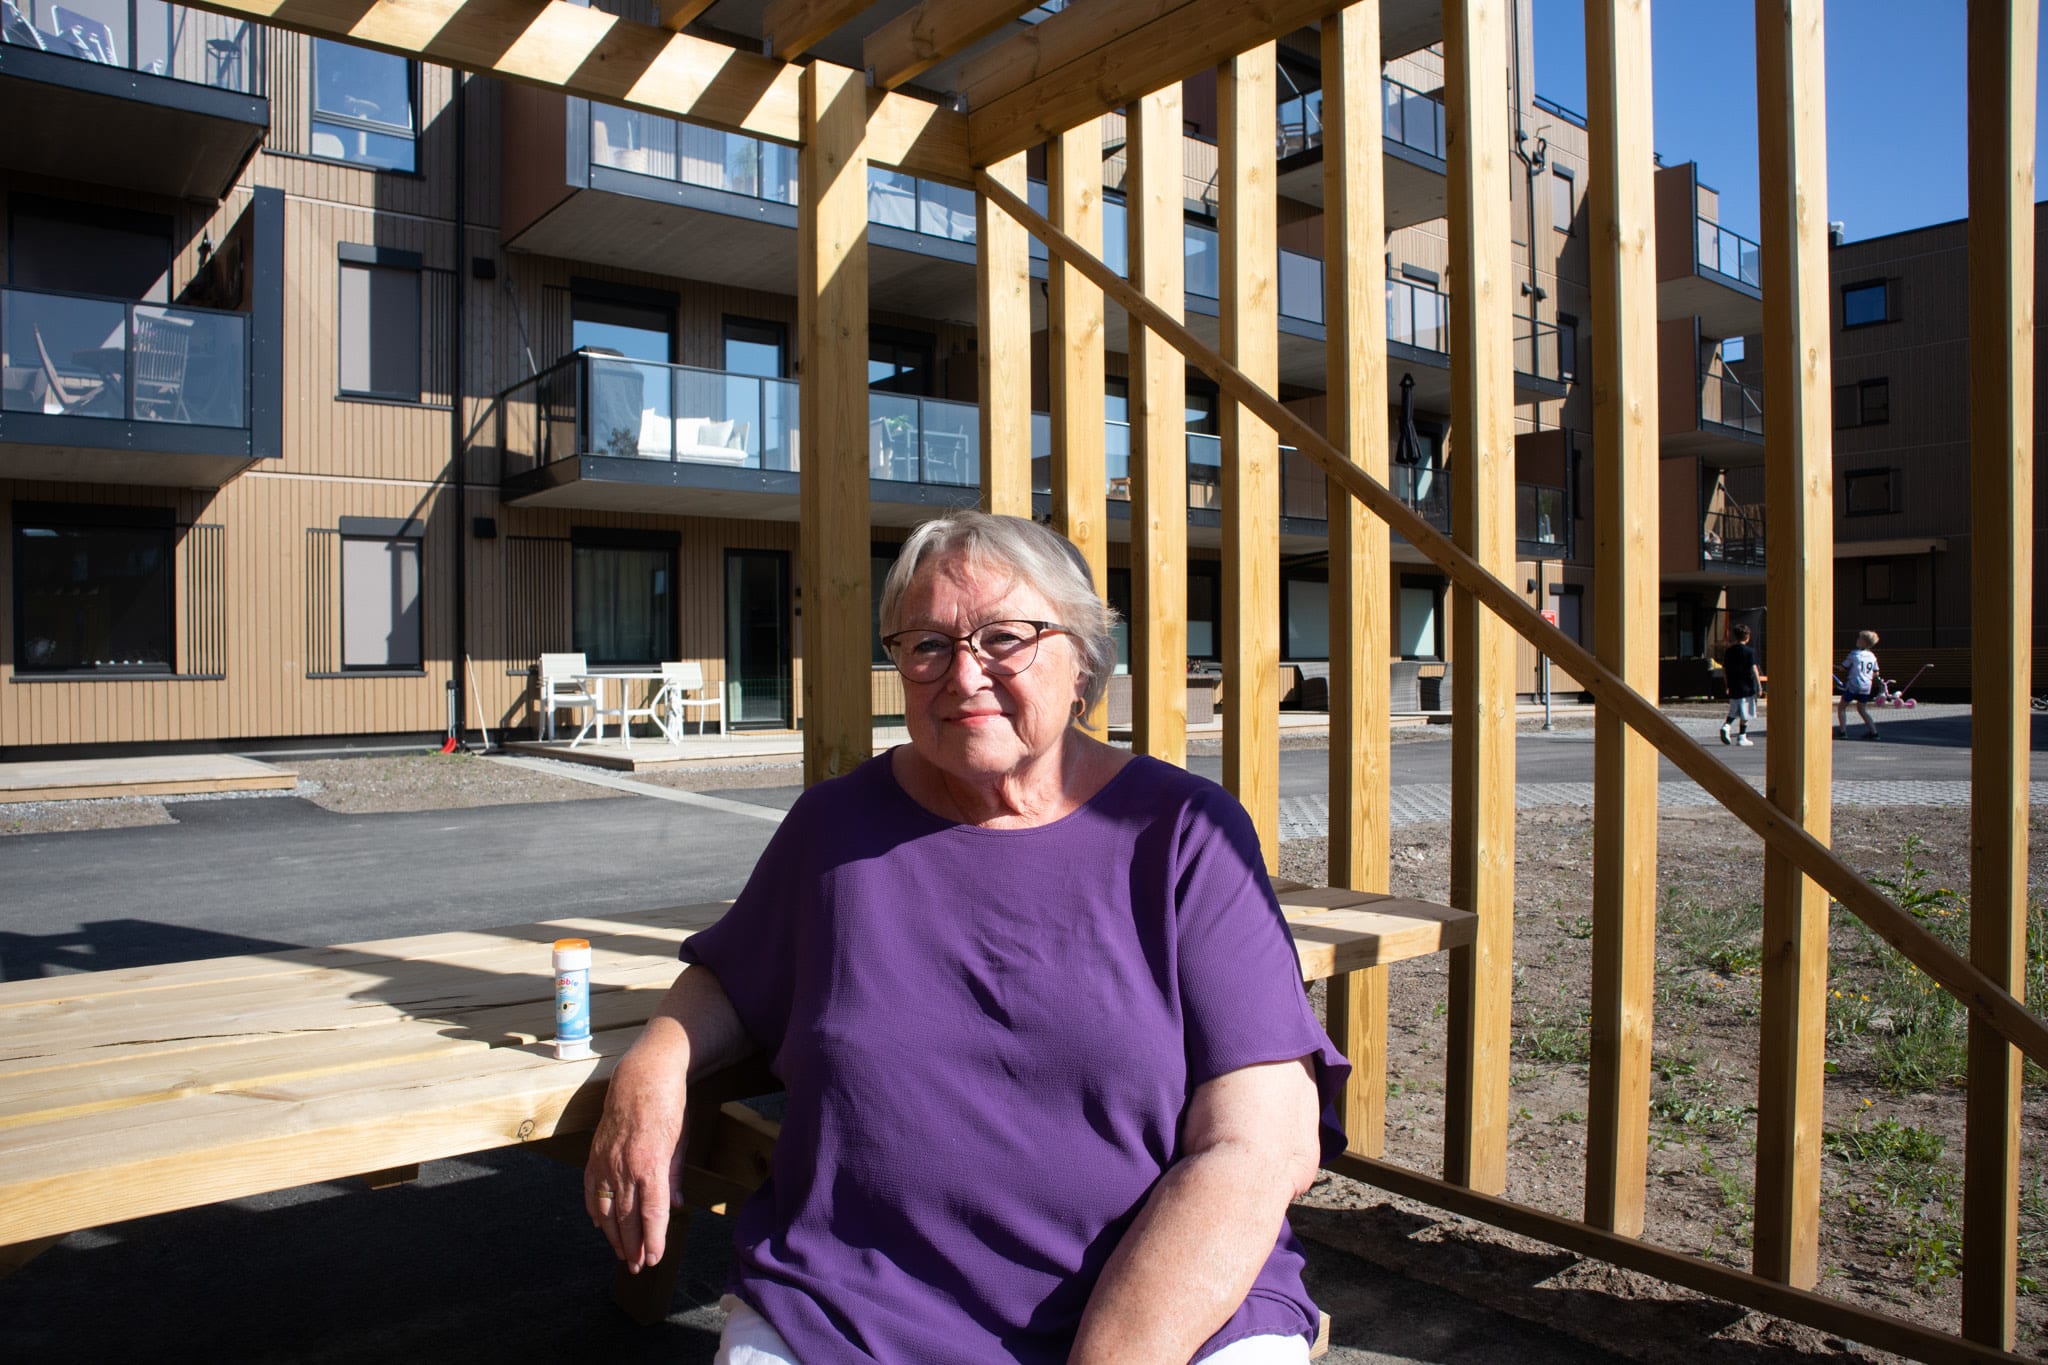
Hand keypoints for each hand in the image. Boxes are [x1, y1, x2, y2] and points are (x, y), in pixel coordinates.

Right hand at [585, 1041, 688, 1272]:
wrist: (642, 1076)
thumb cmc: (669, 1107)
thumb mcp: (681, 1141)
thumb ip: (674, 1176)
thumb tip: (674, 1207)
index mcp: (651, 1164)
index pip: (652, 1213)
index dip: (653, 1240)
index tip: (655, 1259)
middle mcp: (625, 1167)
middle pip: (628, 1218)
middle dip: (634, 1246)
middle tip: (639, 1266)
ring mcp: (606, 1161)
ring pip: (608, 1209)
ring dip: (614, 1235)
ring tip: (622, 1253)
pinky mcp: (595, 1155)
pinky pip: (592, 1190)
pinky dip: (596, 1210)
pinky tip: (600, 1224)